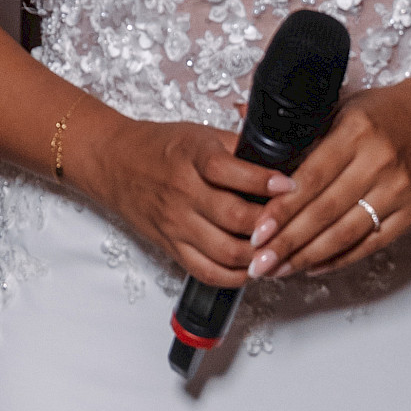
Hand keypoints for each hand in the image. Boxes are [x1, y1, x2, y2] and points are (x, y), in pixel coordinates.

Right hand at [76, 110, 289, 286]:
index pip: (229, 171)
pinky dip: (236, 276)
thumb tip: (284, 157)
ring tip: (279, 248)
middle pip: (234, 218)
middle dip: (271, 225)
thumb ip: (240, 148)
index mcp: (192, 157)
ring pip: (225, 252)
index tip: (290, 185)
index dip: (264, 181)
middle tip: (295, 223)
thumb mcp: (201, 134)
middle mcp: (183, 192)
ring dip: (259, 255)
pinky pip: (207, 272)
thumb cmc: (162, 146)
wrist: (115, 163)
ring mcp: (176, 224)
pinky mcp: (171, 247)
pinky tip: (253, 267)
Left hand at [245, 92, 410, 280]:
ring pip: (346, 234)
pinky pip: (369, 244)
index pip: (312, 178)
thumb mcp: (337, 105)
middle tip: (259, 262)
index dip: (283, 209)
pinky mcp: (410, 212)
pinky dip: (339, 259)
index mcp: (355, 131)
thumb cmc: (378, 112)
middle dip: (288, 242)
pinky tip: (312, 266)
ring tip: (278, 270)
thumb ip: (295, 125)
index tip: (258, 232)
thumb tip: (239, 117)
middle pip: (325, 212)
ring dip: (308, 257)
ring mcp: (398, 190)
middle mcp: (379, 162)